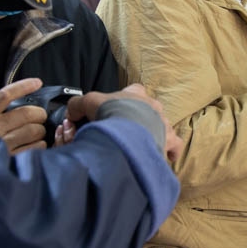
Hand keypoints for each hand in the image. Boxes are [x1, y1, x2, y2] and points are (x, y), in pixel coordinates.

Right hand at [0, 78, 47, 154]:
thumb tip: (21, 100)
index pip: (6, 95)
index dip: (24, 86)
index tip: (37, 83)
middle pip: (26, 114)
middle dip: (39, 114)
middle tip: (40, 117)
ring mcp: (1, 144)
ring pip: (33, 130)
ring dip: (41, 130)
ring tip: (37, 132)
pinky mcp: (10, 158)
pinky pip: (35, 147)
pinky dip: (41, 144)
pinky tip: (36, 144)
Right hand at [61, 83, 182, 161]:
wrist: (127, 133)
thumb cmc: (110, 114)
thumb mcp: (87, 103)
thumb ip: (78, 105)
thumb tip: (72, 112)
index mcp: (137, 94)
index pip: (135, 90)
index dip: (128, 97)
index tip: (121, 106)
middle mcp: (154, 107)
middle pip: (150, 109)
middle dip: (142, 118)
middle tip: (130, 129)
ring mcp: (164, 124)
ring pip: (164, 126)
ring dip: (156, 133)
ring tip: (146, 143)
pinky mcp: (169, 141)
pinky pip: (174, 146)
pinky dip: (170, 152)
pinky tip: (166, 157)